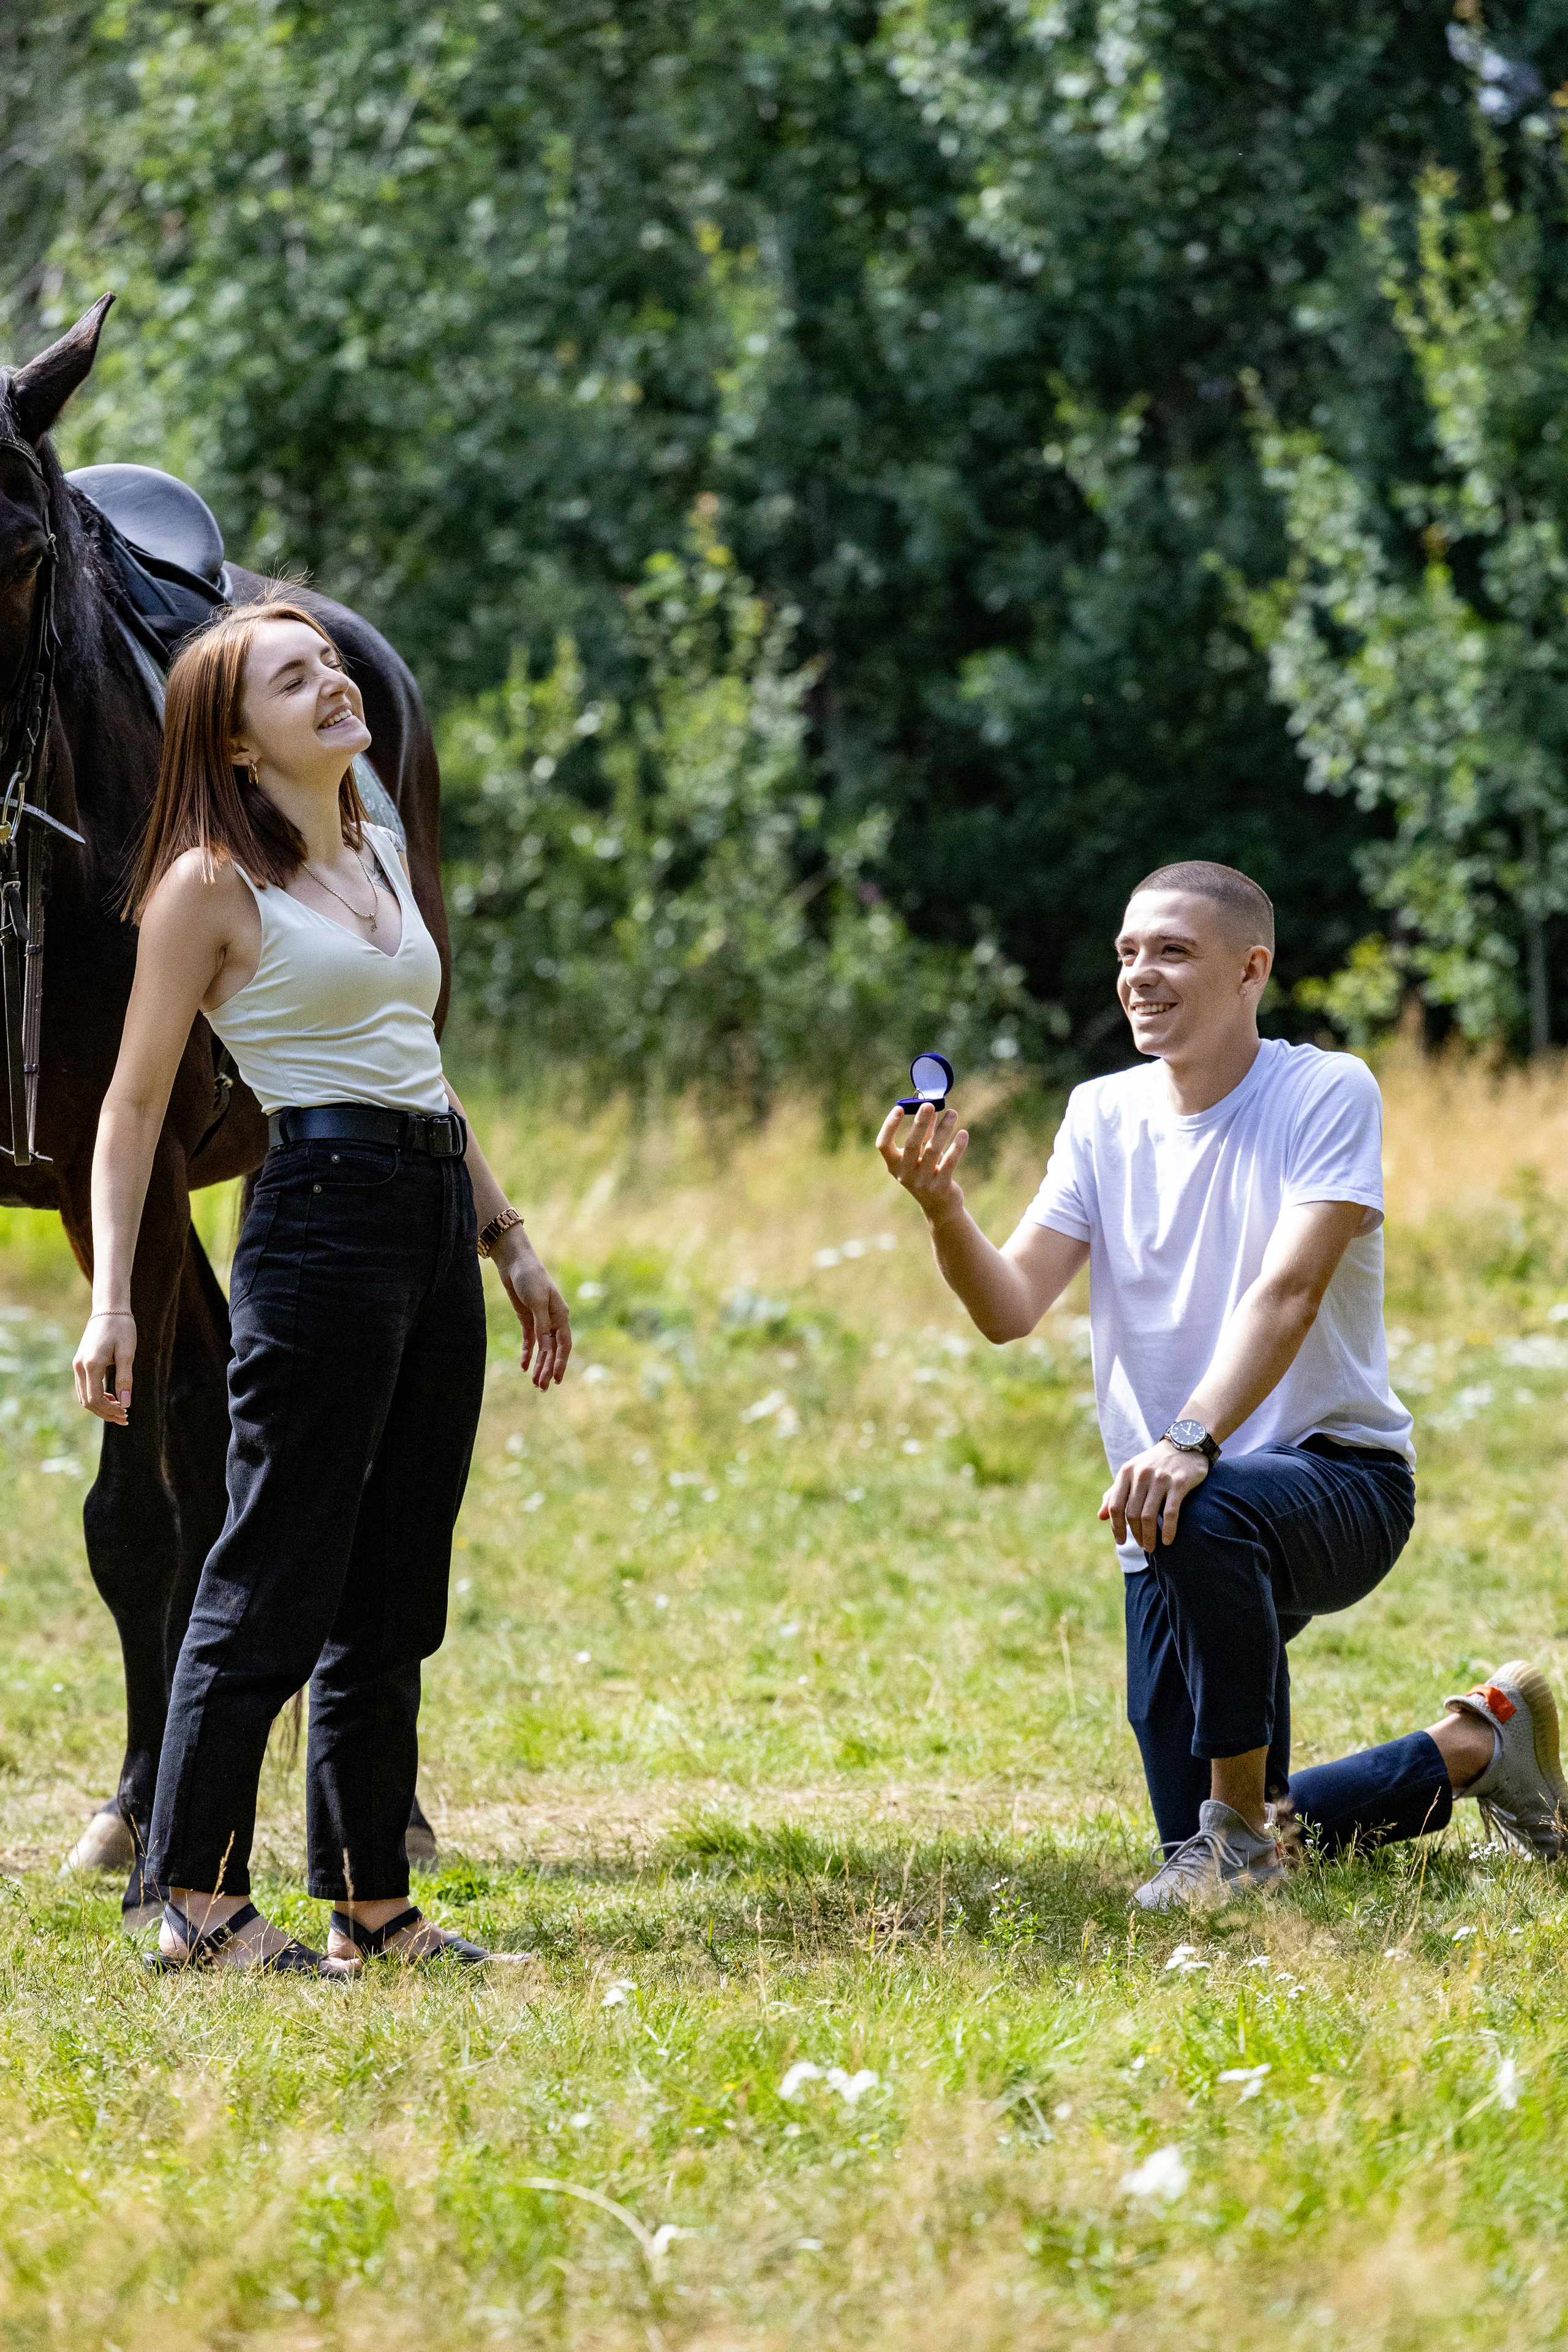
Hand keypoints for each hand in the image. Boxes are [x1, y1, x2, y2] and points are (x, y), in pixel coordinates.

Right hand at [74, 1309, 135, 1425]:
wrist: (108, 1309)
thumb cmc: (122, 1328)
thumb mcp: (127, 1353)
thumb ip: (125, 1378)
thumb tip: (126, 1403)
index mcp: (91, 1364)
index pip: (95, 1399)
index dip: (110, 1411)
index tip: (126, 1414)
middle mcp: (79, 1367)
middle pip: (87, 1401)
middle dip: (105, 1413)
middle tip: (125, 1418)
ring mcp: (77, 1365)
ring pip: (83, 1396)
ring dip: (100, 1407)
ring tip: (120, 1410)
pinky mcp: (79, 1363)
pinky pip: (84, 1388)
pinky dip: (96, 1397)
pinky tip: (112, 1398)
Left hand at [491, 1226, 571, 1388]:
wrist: (515, 1262)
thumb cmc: (530, 1277)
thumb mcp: (537, 1301)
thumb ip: (542, 1325)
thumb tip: (547, 1347)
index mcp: (561, 1315)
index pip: (563, 1344)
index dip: (561, 1362)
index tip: (557, 1379)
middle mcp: (553, 1320)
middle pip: (552, 1350)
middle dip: (548, 1369)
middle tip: (542, 1387)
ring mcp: (540, 1320)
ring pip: (542, 1348)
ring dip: (539, 1365)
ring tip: (535, 1383)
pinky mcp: (528, 1318)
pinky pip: (530, 1341)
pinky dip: (527, 1353)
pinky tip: (524, 1367)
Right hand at [875, 1102, 969, 1226]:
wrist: (939, 1206)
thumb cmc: (927, 1172)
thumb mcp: (921, 1154)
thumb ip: (925, 1133)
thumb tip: (930, 1108)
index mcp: (894, 1164)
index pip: (883, 1144)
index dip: (889, 1126)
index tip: (900, 1108)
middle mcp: (904, 1174)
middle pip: (911, 1144)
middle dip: (920, 1123)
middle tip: (929, 1105)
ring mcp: (921, 1182)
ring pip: (933, 1150)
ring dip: (943, 1129)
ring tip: (952, 1113)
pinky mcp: (940, 1187)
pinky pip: (949, 1162)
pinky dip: (956, 1147)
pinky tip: (963, 1133)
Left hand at [1099, 1438, 1208, 1551]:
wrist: (1185, 1444)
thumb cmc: (1155, 1464)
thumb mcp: (1132, 1473)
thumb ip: (1115, 1493)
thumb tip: (1100, 1517)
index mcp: (1126, 1472)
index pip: (1115, 1506)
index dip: (1116, 1527)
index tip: (1120, 1541)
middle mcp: (1141, 1474)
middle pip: (1132, 1514)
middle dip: (1135, 1534)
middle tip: (1142, 1546)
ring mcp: (1160, 1478)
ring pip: (1149, 1516)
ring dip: (1149, 1536)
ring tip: (1151, 1547)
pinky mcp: (1179, 1483)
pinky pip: (1170, 1513)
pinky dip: (1168, 1530)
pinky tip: (1167, 1541)